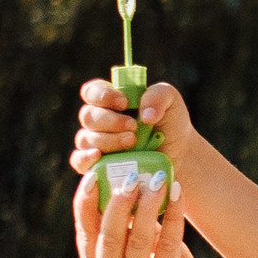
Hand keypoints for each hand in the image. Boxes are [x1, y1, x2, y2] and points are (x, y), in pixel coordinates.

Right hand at [70, 78, 194, 176]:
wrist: (179, 154)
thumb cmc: (171, 124)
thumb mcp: (171, 101)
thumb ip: (158, 95)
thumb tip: (145, 115)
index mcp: (111, 100)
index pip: (92, 92)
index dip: (103, 96)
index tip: (125, 103)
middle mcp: (99, 121)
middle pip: (88, 116)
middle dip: (111, 121)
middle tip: (134, 127)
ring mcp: (96, 144)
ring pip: (85, 139)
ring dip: (108, 140)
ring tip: (133, 142)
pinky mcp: (97, 166)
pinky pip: (78, 161)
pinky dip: (85, 158)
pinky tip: (99, 156)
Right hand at [73, 169, 214, 257]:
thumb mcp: (135, 250)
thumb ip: (125, 226)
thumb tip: (123, 181)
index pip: (84, 231)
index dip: (86, 202)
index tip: (93, 174)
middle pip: (108, 235)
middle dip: (118, 202)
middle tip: (130, 175)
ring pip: (138, 239)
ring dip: (148, 205)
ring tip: (157, 179)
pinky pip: (168, 244)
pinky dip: (174, 215)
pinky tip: (178, 194)